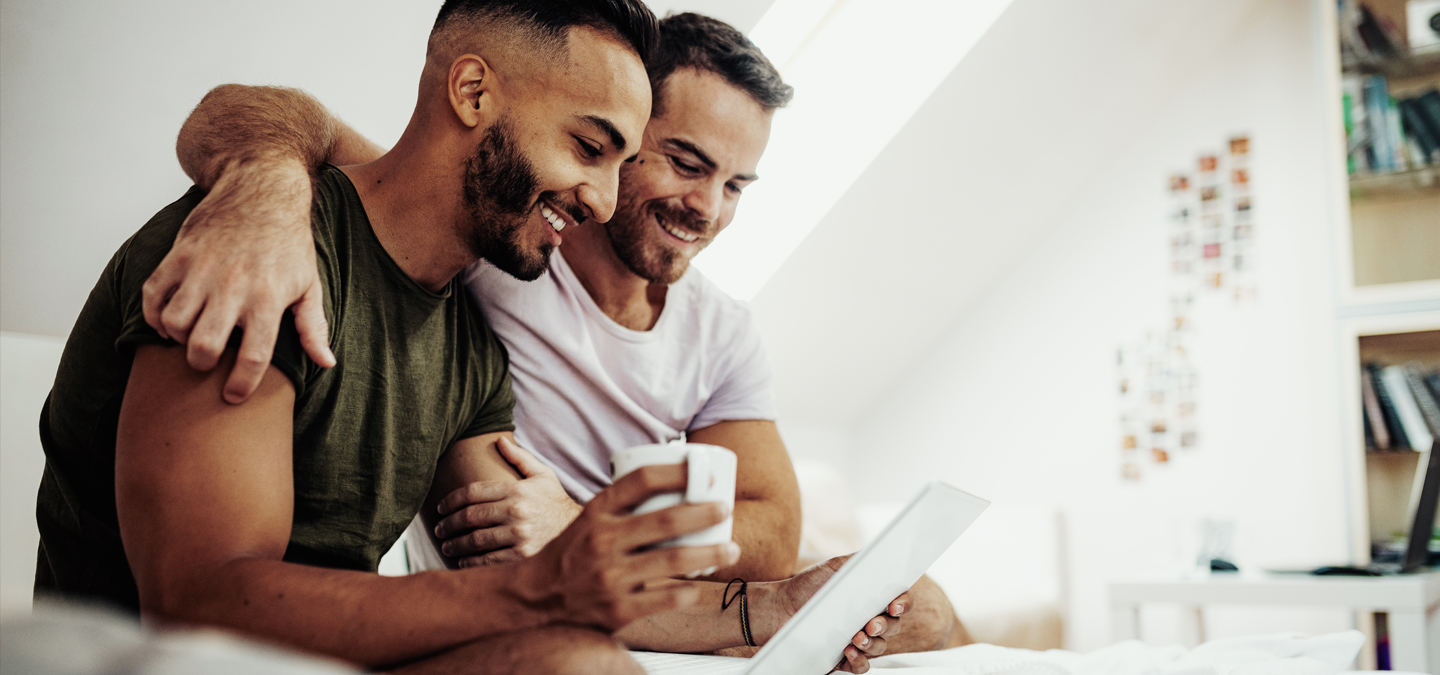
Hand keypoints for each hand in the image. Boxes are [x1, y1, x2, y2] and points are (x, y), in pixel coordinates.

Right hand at [142, 156, 335, 403]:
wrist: (261, 188)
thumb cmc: (289, 242)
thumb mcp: (309, 283)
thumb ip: (314, 327)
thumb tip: (326, 364)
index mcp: (269, 298)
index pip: (253, 356)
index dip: (241, 385)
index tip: (233, 396)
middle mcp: (233, 286)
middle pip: (203, 346)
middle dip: (201, 363)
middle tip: (208, 360)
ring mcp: (202, 270)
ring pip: (173, 323)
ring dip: (176, 337)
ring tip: (190, 335)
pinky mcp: (179, 255)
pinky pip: (153, 296)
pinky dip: (153, 315)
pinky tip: (168, 318)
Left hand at [434, 437, 582, 565]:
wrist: (577, 529)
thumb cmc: (554, 501)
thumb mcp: (542, 474)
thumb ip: (519, 458)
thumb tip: (499, 440)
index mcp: (517, 489)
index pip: (472, 492)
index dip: (451, 500)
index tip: (440, 508)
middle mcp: (516, 511)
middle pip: (470, 516)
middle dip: (448, 524)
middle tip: (439, 529)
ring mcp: (519, 535)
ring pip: (475, 540)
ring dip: (455, 544)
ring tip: (446, 546)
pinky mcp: (522, 555)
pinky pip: (488, 560)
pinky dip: (471, 561)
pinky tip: (462, 560)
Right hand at [515, 463, 741, 631]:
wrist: (536, 598)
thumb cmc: (572, 554)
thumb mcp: (590, 519)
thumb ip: (624, 505)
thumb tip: (675, 483)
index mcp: (597, 512)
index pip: (640, 481)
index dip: (676, 471)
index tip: (702, 471)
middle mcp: (602, 541)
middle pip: (665, 520)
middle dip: (704, 513)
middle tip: (725, 509)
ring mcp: (609, 576)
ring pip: (673, 561)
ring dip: (709, 554)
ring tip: (731, 550)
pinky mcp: (617, 609)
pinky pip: (665, 598)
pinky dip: (689, 591)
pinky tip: (700, 585)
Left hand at [754, 556, 907, 673]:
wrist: (778, 608)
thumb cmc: (806, 587)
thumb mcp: (832, 568)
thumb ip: (857, 562)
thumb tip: (880, 555)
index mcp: (871, 598)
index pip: (899, 601)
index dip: (904, 604)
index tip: (895, 605)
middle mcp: (868, 620)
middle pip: (893, 627)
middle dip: (886, 626)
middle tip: (871, 623)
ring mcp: (858, 641)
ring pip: (879, 647)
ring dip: (872, 644)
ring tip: (855, 637)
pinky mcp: (844, 659)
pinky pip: (862, 666)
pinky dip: (859, 662)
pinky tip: (847, 652)